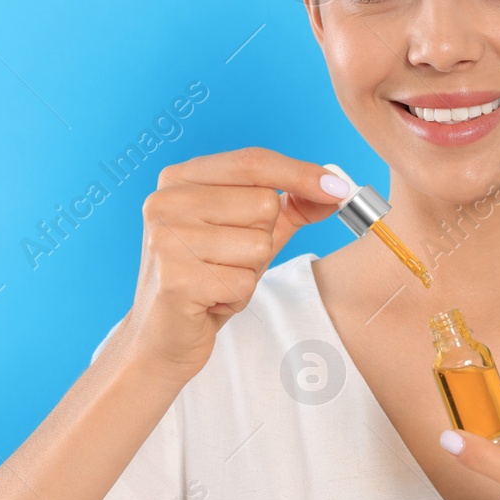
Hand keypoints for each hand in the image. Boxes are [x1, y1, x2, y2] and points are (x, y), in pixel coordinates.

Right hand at [122, 147, 348, 375]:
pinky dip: (237, 298)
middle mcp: (165, 201)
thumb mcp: (249, 232)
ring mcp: (166, 239)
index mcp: (180, 178)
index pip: (253, 162)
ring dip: (249, 273)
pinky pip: (243, 283)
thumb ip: (290, 205)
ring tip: (217, 280)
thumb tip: (334, 188)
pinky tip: (209, 301)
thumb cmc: (208, 277)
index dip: (301, 174)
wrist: (161, 336)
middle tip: (228, 260)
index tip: (338, 189)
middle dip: (263, 240)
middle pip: (264, 204)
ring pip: (258, 246)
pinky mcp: (174, 279)